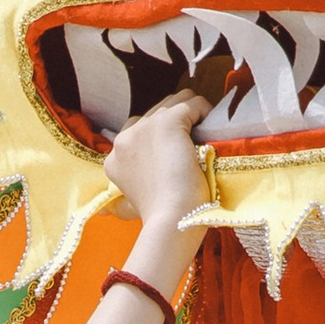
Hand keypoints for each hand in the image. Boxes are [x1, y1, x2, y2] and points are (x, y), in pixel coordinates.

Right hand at [104, 88, 209, 246]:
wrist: (170, 221)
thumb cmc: (161, 219)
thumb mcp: (135, 202)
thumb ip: (134, 185)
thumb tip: (125, 195)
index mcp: (113, 160)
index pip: (138, 131)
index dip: (160, 138)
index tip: (176, 153)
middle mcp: (123, 140)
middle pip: (155, 113)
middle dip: (176, 124)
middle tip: (194, 144)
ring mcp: (143, 128)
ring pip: (174, 102)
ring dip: (191, 115)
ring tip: (204, 136)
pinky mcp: (166, 122)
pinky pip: (192, 103)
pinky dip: (204, 112)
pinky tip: (211, 130)